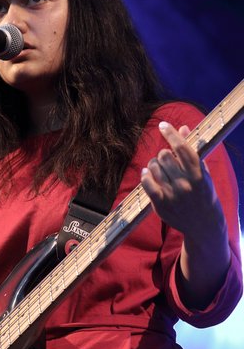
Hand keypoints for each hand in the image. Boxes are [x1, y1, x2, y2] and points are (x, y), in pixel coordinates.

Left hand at [140, 121, 221, 236]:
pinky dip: (145, 175)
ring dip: (154, 164)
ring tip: (159, 169)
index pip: (182, 148)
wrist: (204, 223)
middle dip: (163, 154)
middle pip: (164, 155)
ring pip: (153, 167)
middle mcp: (185, 184)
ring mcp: (172, 195)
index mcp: (198, 174)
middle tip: (166, 159)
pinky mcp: (161, 204)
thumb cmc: (202, 193)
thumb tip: (183, 128)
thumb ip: (191, 150)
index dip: (170, 133)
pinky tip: (147, 173)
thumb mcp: (202, 172)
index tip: (163, 125)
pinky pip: (146, 183)